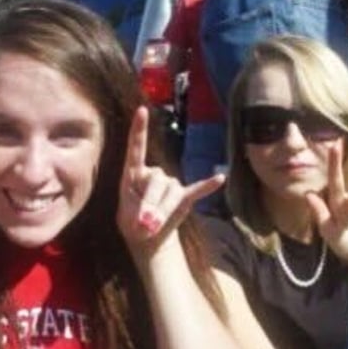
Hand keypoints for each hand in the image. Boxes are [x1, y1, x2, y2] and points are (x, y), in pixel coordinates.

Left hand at [117, 107, 223, 253]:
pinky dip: (207, 185)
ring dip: (164, 209)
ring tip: (154, 226)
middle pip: (158, 181)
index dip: (139, 130)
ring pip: (172, 191)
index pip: (136, 149)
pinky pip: (197, 189)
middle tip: (146, 224)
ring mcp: (170, 185)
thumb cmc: (132, 224)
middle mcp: (153, 175)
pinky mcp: (184, 197)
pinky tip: (220, 178)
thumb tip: (150, 220)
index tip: (141, 110)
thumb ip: (138, 215)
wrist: (148, 238)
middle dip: (152, 202)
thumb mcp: (128, 220)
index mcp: (133, 174)